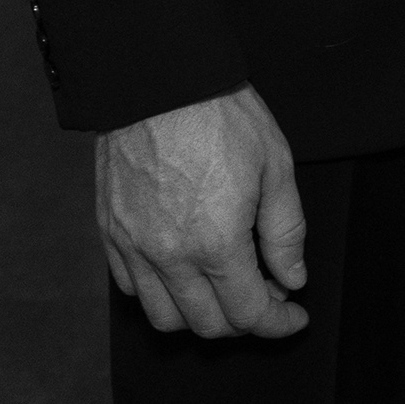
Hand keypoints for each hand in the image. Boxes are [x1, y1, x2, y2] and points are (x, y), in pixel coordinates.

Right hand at [95, 85, 307, 337]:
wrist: (158, 77)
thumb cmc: (220, 114)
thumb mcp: (276, 165)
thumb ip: (286, 232)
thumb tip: (291, 280)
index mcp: (216, 242)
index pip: (248, 314)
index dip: (278, 323)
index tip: (294, 314)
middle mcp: (170, 255)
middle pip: (207, 326)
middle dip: (245, 321)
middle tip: (266, 292)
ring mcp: (133, 246)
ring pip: (164, 318)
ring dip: (199, 316)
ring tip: (223, 286)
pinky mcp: (110, 232)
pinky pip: (130, 288)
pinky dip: (160, 293)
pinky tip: (184, 268)